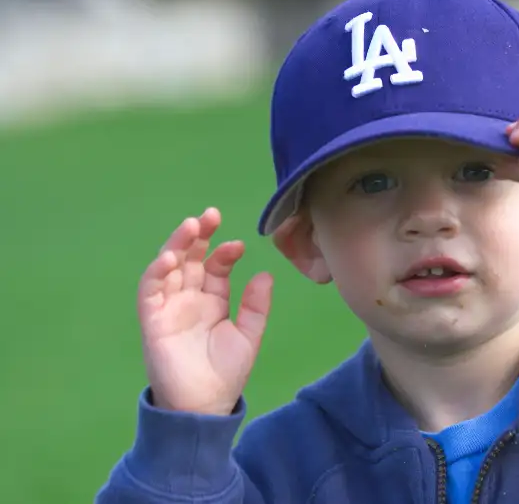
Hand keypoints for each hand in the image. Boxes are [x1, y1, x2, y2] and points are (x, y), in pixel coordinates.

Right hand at [137, 208, 273, 415]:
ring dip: (177, 245)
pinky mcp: (152, 319)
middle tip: (210, 215)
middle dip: (199, 236)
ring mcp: (169, 306)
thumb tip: (265, 274)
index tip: (239, 245)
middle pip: (191, 259)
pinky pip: (150, 291)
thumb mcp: (248, 336)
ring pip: (170, 267)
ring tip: (191, 226)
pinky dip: (157, 273)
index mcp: (213, 300)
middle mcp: (189, 298)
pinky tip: (169, 258)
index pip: (216, 267)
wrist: (204, 406)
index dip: (224, 252)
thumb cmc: (225, 372)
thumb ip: (256, 306)